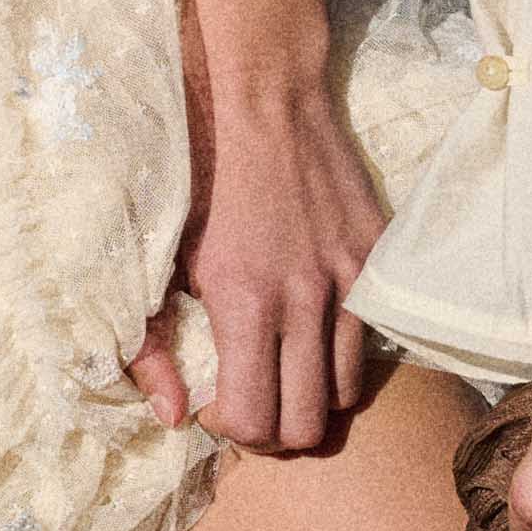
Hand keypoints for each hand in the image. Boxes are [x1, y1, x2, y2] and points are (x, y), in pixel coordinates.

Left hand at [126, 35, 385, 457]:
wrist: (264, 98)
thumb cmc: (197, 177)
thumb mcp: (156, 261)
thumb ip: (152, 347)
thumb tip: (171, 417)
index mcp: (245, 302)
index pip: (256, 420)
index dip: (233, 430)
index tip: (217, 406)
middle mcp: (306, 299)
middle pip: (310, 425)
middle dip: (277, 432)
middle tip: (253, 404)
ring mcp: (351, 278)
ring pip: (348, 392)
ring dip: (315, 396)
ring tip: (285, 372)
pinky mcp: (379, 257)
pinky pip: (372, 340)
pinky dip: (345, 355)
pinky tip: (314, 332)